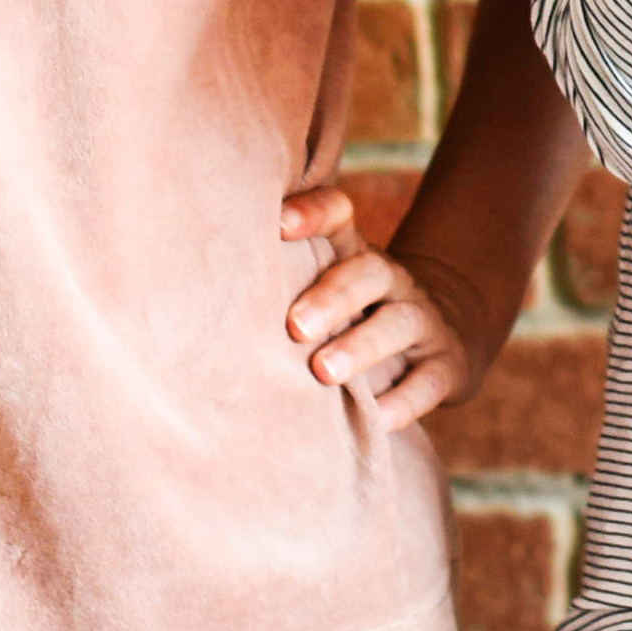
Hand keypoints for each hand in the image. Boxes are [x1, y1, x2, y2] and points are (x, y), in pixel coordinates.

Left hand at [275, 181, 511, 434]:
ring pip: (399, 323)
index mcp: (353, 255)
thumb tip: (185, 290)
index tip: (278, 224)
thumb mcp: (324, 287)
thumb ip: (276, 280)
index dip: (315, 214)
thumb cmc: (352, 316)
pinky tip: (378, 417)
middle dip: (332, 296)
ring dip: (362, 346)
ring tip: (324, 372)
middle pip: (369, 271)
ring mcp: (423, 321)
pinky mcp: (446, 365)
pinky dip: (405, 400)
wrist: (442, 335)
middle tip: (294, 326)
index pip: (340, 216)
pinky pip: (431, 379)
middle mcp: (392, 281)